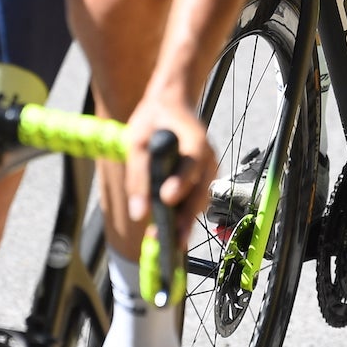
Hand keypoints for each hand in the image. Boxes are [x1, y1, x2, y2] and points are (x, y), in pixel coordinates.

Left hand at [123, 84, 215, 229]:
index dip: (180, 182)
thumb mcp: (137, 141)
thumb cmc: (154, 121)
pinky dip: (184, 215)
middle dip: (186, 218)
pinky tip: (168, 229)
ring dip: (185, 221)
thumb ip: (138, 176)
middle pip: (202, 191)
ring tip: (164, 240)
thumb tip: (138, 213)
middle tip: (169, 240)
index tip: (166, 199)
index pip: (191, 163)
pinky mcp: (203, 180)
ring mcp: (209, 170)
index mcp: (195, 139)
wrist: (171, 105)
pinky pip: (197, 201)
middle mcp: (208, 157)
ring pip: (201, 201)